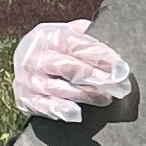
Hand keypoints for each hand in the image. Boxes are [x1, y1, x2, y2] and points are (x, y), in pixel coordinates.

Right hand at [11, 19, 131, 121]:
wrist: (27, 58)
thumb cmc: (57, 47)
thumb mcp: (69, 32)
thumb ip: (87, 34)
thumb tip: (111, 35)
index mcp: (48, 36)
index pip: (76, 45)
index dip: (100, 56)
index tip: (120, 67)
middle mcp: (34, 56)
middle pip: (66, 66)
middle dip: (94, 76)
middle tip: (117, 85)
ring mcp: (28, 78)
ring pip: (56, 87)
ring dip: (83, 94)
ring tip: (105, 98)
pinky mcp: (24, 98)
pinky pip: (41, 105)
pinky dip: (58, 109)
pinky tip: (76, 113)